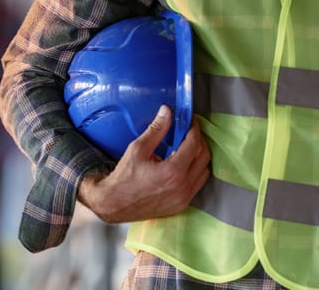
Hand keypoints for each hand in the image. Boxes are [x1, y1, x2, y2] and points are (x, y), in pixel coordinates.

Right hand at [78, 105, 210, 223]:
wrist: (114, 204)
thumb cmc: (123, 177)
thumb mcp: (137, 149)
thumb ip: (156, 130)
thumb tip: (167, 112)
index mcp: (173, 171)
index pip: (194, 144)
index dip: (194, 129)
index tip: (191, 121)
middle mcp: (183, 186)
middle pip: (204, 157)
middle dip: (199, 141)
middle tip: (189, 132)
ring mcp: (184, 198)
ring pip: (204, 171)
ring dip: (199, 157)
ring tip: (187, 148)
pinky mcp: (181, 205)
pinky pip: (197, 185)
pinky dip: (195, 172)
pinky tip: (183, 165)